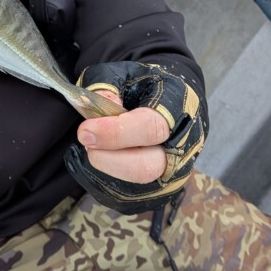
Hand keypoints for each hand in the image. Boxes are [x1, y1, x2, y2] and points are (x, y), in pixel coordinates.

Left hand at [64, 62, 206, 212]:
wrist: (170, 97)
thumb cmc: (144, 85)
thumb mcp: (124, 73)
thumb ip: (107, 87)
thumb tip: (101, 110)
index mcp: (179, 107)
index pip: (150, 129)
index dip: (114, 133)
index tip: (85, 132)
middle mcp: (185, 144)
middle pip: (146, 168)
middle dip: (107, 159)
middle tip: (87, 142)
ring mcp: (177, 169)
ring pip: (137, 186)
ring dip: (108, 168)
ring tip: (97, 146)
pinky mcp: (165, 186)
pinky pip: (133, 196)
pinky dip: (110, 180)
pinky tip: (105, 158)